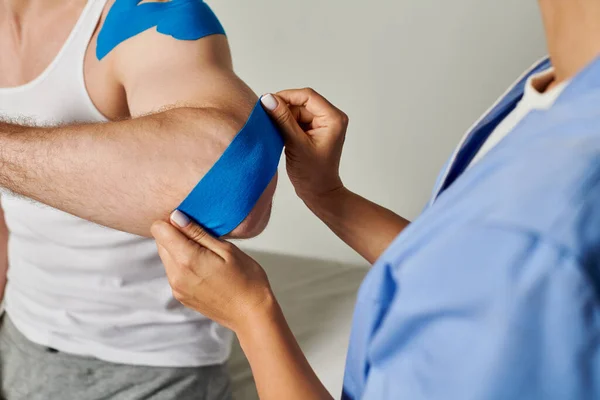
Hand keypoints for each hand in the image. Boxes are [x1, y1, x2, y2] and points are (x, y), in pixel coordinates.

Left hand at [151, 210, 274, 332]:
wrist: (251, 314)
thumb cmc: (247, 280)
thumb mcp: (227, 250)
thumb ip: (198, 233)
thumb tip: (176, 217)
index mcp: (187, 259)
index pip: (159, 229)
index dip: (173, 220)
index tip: (192, 223)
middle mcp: (176, 275)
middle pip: (160, 242)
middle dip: (176, 234)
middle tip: (203, 237)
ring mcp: (176, 288)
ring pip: (166, 257)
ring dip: (180, 250)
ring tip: (207, 254)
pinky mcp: (180, 296)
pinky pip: (173, 272)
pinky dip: (184, 264)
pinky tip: (205, 268)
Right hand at [260, 88, 348, 203]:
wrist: (319, 193)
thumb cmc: (312, 174)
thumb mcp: (296, 144)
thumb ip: (283, 120)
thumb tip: (268, 99)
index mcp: (333, 118)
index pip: (307, 96)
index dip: (286, 96)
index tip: (267, 103)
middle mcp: (331, 118)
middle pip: (302, 103)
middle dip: (283, 109)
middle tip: (265, 119)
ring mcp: (323, 124)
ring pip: (297, 111)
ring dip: (283, 118)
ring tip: (272, 130)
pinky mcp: (314, 131)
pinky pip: (297, 120)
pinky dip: (286, 125)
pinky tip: (278, 134)